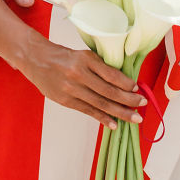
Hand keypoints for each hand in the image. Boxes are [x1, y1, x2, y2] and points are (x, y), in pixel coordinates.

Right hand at [21, 36, 146, 127]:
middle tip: (142, 105)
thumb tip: (122, 82)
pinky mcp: (66, 100)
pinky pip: (88, 111)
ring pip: (101, 104)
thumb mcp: (82, 55)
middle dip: (128, 100)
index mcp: (86, 59)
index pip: (111, 74)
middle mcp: (79, 74)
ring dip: (120, 112)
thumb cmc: (63, 56)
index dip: (126, 83)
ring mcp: (72, 89)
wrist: (36, 59)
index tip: (137, 88)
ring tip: (134, 118)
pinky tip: (114, 124)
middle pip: (109, 91)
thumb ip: (99, 67)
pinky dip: (103, 118)